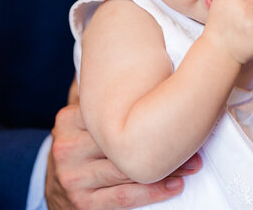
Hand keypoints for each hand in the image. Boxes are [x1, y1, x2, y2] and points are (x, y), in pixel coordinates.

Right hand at [45, 104, 201, 208]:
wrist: (56, 189)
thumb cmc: (82, 146)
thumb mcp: (82, 118)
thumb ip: (99, 95)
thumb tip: (129, 57)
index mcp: (68, 121)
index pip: (113, 115)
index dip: (150, 114)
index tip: (181, 111)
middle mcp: (67, 148)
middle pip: (123, 145)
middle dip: (163, 145)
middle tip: (196, 145)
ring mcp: (73, 178)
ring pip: (127, 172)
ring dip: (165, 170)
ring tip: (193, 165)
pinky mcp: (83, 203)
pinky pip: (122, 197)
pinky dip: (151, 192)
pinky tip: (174, 185)